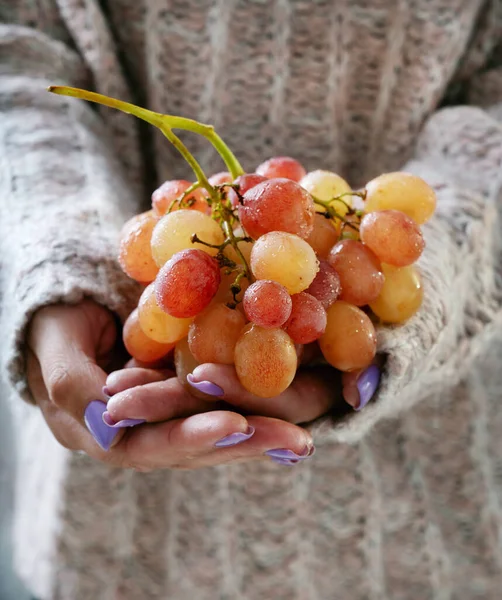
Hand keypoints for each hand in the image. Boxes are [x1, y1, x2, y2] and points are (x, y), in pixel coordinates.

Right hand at [27, 300, 313, 468]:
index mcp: (96, 430)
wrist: (71, 306)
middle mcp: (133, 434)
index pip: (145, 444)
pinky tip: (291, 421)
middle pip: (190, 450)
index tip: (234, 426)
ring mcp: (160, 418)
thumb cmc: (56, 317)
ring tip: (301, 439)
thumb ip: (73, 383)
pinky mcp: (182, 399)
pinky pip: (219, 409)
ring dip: (258, 435)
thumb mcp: (54, 341)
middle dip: (241, 444)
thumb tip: (108, 424)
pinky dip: (254, 414)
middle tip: (293, 442)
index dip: (189, 438)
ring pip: (210, 435)